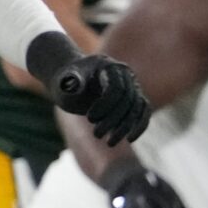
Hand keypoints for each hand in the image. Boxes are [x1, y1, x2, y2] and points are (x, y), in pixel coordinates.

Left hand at [28, 33, 149, 145]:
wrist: (73, 79)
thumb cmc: (65, 82)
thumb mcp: (63, 82)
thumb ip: (70, 84)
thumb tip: (77, 87)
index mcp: (107, 65)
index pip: (115, 87)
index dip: (105, 105)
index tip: (90, 119)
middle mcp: (125, 73)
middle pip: (127, 99)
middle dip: (113, 120)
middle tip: (96, 135)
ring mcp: (133, 85)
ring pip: (137, 108)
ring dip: (125, 127)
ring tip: (110, 143)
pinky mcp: (136, 97)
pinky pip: (144, 111)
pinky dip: (139, 126)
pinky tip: (130, 139)